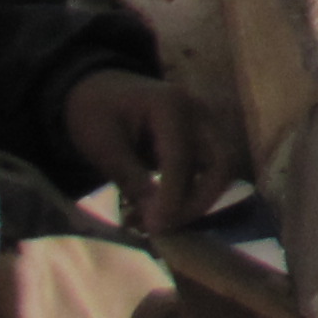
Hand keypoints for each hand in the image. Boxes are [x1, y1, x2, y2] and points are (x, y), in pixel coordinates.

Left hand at [59, 72, 235, 232]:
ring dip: (198, 200)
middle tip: (167, 227)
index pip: (182, 159)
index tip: (156, 229)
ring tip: (162, 222)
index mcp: (171, 106)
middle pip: (222, 162)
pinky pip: (209, 169)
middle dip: (200, 200)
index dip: (172, 198)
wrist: (96, 88)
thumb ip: (132, 178)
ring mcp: (204, 123)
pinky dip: (192, 192)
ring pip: (221, 168)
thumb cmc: (95, 113)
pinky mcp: (201, 137)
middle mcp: (199, 112)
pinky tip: (164, 209)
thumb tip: (156, 218)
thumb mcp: (103, 146)